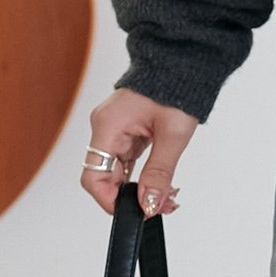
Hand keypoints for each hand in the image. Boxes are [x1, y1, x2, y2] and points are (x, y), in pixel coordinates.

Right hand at [80, 86, 197, 216]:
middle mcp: (105, 128)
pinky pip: (127, 163)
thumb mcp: (172, 136)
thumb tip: (149, 204)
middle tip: (161, 205)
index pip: (93, 176)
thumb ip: (159, 173)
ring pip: (118, 174)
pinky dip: (142, 177)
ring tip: (167, 196)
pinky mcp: (126, 133)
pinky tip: (161, 184)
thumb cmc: (176, 88)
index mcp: (108, 126)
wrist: (182, 65)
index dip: (109, 200)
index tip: (134, 212)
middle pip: (105, 178)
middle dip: (131, 198)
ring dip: (140, 189)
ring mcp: (114, 131)